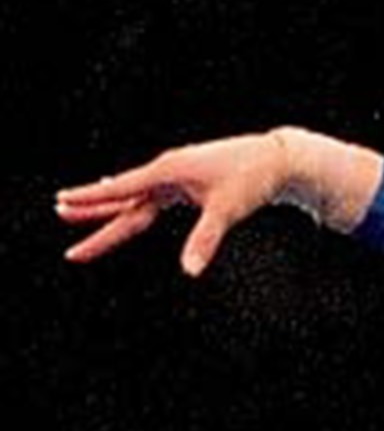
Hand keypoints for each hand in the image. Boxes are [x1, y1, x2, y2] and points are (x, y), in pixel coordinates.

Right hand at [57, 132, 296, 275]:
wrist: (277, 158)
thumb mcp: (227, 211)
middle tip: (58, 213)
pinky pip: (151, 193)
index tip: (61, 200)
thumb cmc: (252, 180)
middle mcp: (166, 171)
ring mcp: (175, 175)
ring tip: (73, 210)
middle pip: (122, 196)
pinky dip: (131, 198)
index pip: (121, 189)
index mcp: (168, 172)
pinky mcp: (186, 180)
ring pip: (134, 195)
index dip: (90, 197)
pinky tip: (118, 194)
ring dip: (107, 204)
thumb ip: (205, 240)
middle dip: (91, 208)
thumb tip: (190, 271)